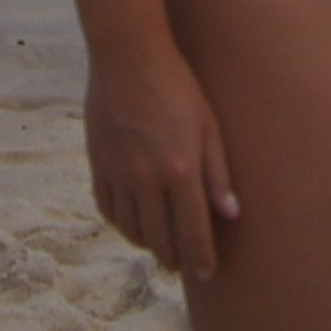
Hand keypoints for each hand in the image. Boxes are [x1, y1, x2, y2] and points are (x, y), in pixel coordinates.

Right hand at [84, 40, 239, 280]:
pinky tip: (135, 222)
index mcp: (181, 170)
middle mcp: (147, 179)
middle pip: (160, 240)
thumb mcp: (208, 125)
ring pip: (132, 230)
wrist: (128, 56)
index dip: (201, 259)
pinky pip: (109, 211)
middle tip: (184, 264)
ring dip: (149, 244)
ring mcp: (119, 174)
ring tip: (161, 244)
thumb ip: (218, 173)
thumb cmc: (177, 86)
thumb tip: (232, 216)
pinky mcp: (98, 165)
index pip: (193, 233)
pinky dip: (123, 224)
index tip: (207, 274)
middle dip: (175, 259)